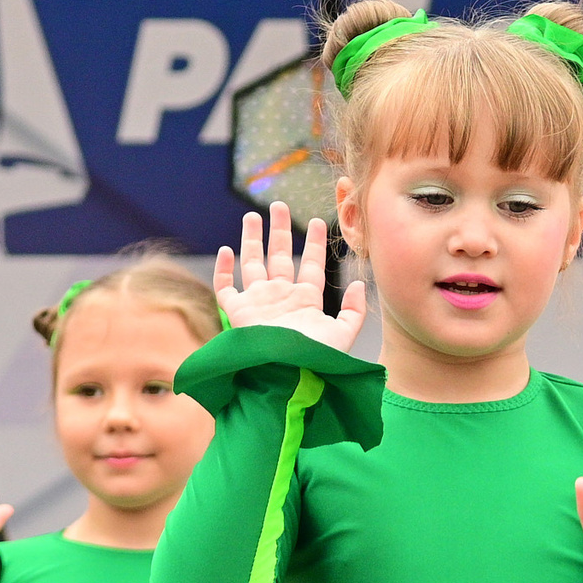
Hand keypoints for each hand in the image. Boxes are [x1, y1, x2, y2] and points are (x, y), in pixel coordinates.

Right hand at [212, 203, 366, 352]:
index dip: (315, 244)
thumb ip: (354, 310)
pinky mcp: (238, 313)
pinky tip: (226, 250)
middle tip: (277, 206)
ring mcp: (259, 303)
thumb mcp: (344, 334)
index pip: (311, 266)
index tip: (316, 222)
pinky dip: (223, 270)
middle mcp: (281, 298)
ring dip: (251, 240)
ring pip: (252, 264)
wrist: (286, 375)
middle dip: (279, 231)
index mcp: (306, 302)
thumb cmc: (315, 358)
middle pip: (280, 257)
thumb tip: (358, 283)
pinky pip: (226, 288)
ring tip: (252, 216)